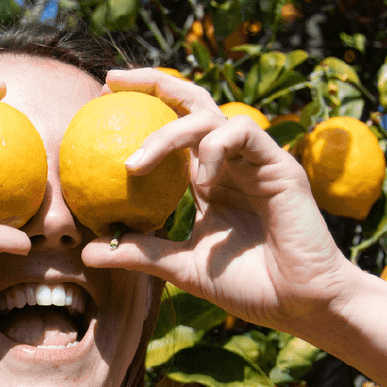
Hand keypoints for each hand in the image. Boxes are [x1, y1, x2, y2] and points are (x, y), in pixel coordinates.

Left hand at [80, 70, 361, 333]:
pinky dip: (216, 149)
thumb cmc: (250, 287)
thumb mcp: (182, 268)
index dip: (143, 106)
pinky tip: (201, 179)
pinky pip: (243, 133)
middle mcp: (230, 161)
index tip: (100, 99)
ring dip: (168, 133)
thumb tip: (85, 252)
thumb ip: (140, 254)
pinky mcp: (279, 165)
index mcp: (210, 178)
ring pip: (209, 116)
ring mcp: (255, 160)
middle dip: (152, 82)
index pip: (174, 126)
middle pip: (192, 102)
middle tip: (110, 82)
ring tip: (135, 165)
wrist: (301, 304)